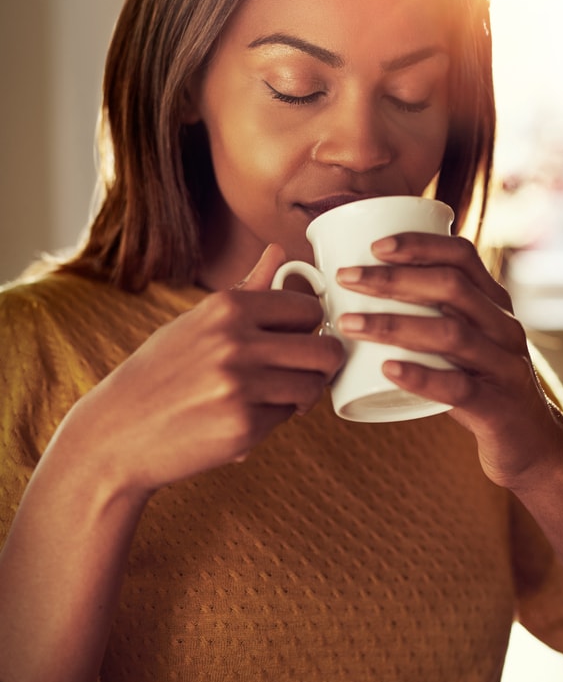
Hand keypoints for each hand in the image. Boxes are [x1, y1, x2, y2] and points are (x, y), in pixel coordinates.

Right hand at [63, 244, 343, 495]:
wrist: (119, 432)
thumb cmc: (161, 373)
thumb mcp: (198, 322)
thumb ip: (248, 289)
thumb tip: (278, 249)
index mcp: (227, 307)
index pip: (308, 310)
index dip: (311, 328)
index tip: (299, 340)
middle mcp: (236, 341)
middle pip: (325, 350)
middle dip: (322, 364)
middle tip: (303, 373)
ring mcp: (241, 386)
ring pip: (312, 387)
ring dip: (301, 395)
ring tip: (274, 396)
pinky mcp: (243, 428)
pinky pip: (286, 418)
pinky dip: (273, 420)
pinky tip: (244, 417)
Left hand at [336, 233, 562, 488]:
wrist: (531, 445)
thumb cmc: (477, 385)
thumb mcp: (461, 344)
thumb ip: (425, 317)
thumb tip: (351, 297)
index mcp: (494, 304)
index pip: (461, 256)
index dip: (419, 245)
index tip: (374, 246)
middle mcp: (504, 327)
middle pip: (451, 287)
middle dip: (394, 278)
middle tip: (346, 277)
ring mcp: (505, 367)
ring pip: (451, 334)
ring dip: (393, 325)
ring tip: (348, 323)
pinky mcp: (499, 407)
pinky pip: (459, 388)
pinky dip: (421, 377)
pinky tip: (387, 369)